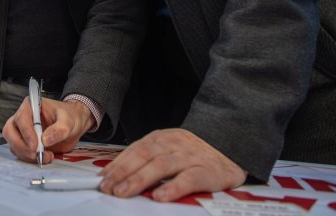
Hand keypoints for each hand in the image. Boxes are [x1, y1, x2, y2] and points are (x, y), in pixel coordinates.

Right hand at [3, 98, 93, 163]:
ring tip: (45, 157)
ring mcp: (22, 131)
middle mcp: (23, 118)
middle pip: (10, 132)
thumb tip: (45, 140)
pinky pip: (20, 152)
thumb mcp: (68, 121)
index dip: (26, 132)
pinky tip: (43, 158)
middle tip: (36, 154)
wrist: (73, 125)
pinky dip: (29, 158)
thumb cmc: (70, 117)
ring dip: (26, 154)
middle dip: (21, 146)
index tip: (35, 145)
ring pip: (13, 144)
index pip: (21, 118)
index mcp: (31, 106)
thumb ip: (59, 129)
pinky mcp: (25, 143)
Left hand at [98, 128, 245, 200]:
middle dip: (123, 172)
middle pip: (144, 156)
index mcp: (162, 138)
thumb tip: (118, 175)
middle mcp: (174, 144)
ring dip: (140, 179)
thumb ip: (148, 159)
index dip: (117, 164)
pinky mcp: (208, 171)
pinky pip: (189, 179)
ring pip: (161, 165)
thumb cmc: (196, 153)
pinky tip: (160, 197)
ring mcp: (190, 156)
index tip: (103, 179)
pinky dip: (173, 188)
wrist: (232, 147)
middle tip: (108, 188)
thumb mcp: (170, 148)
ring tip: (124, 192)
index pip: (135, 150)